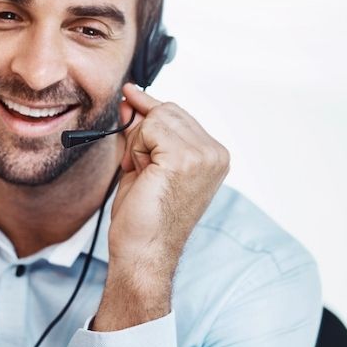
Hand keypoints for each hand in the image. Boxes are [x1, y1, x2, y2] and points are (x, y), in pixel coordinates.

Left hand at [92, 84, 229, 330]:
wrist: (142, 251)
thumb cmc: (142, 216)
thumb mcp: (143, 162)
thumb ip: (142, 130)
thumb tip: (131, 96)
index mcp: (214, 156)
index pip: (178, 114)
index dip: (149, 110)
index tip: (130, 95)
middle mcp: (216, 153)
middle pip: (167, 111)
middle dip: (141, 133)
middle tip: (138, 166)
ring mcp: (204, 155)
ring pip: (156, 117)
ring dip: (137, 144)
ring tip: (143, 175)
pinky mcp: (185, 158)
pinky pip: (148, 128)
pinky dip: (136, 149)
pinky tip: (142, 174)